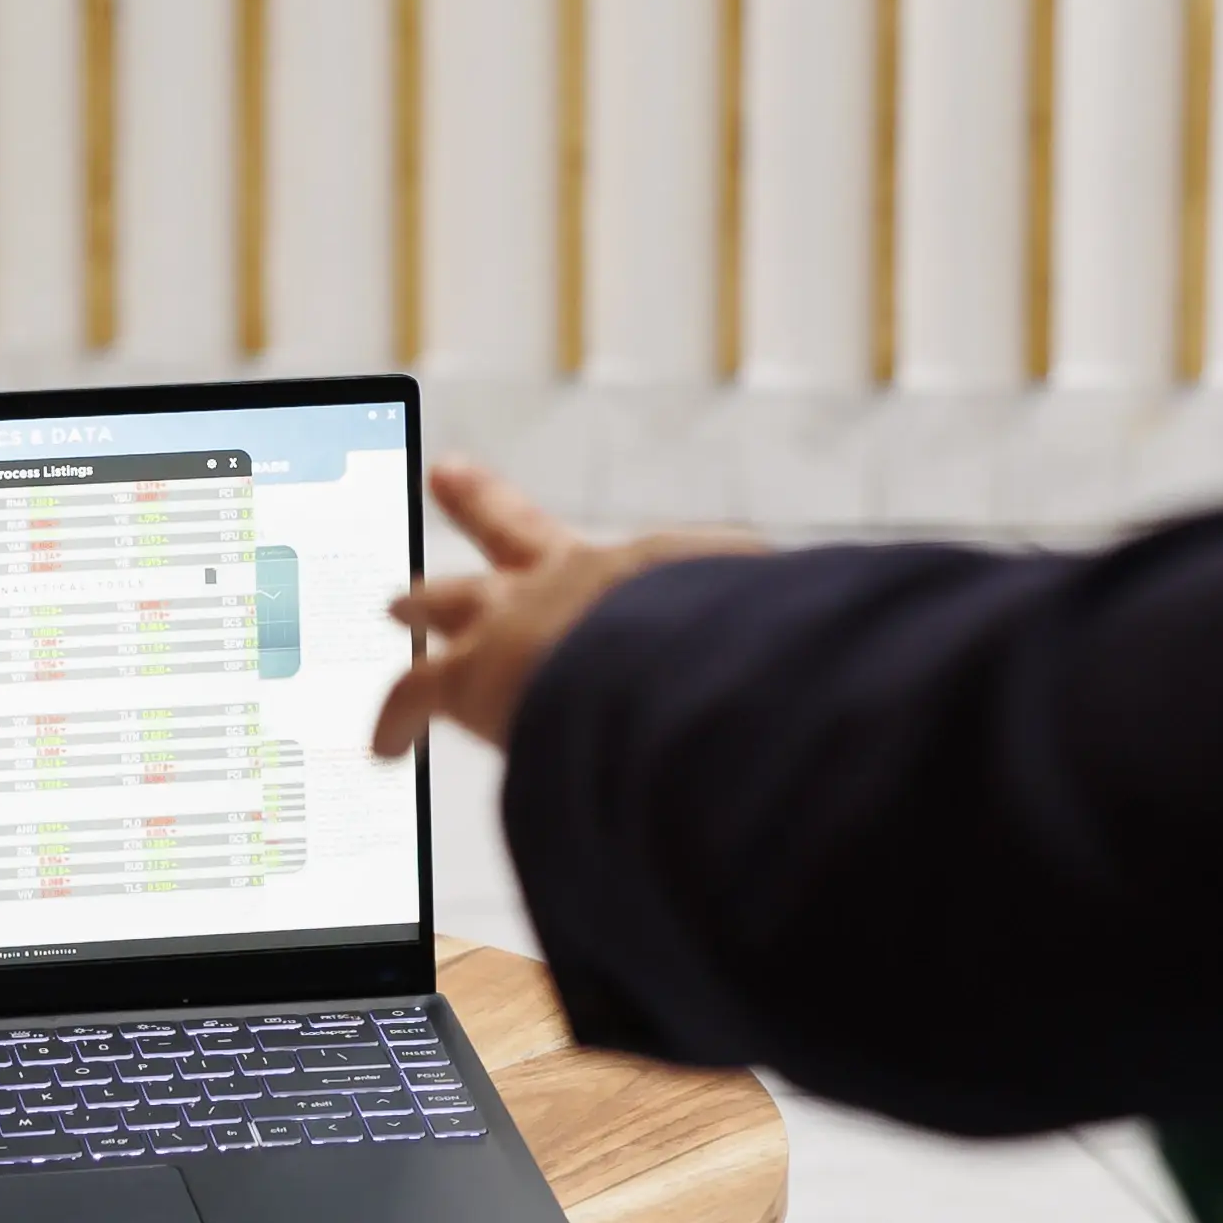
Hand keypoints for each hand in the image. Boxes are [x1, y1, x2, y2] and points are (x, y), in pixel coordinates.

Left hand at [373, 461, 761, 758]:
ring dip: (423, 601)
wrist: (671, 663)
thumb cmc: (735, 656)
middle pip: (515, 528)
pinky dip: (394, 718)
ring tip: (398, 604)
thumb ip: (793, 658)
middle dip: (481, 503)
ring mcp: (514, 615)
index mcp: (653, 569)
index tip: (642, 558)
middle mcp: (574, 576)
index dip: (647, 563)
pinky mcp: (468, 671)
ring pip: (445, 596)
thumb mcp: (775, 641)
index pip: (645, 560)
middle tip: (448, 475)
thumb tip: (841, 682)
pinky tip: (381, 747)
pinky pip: (412, 693)